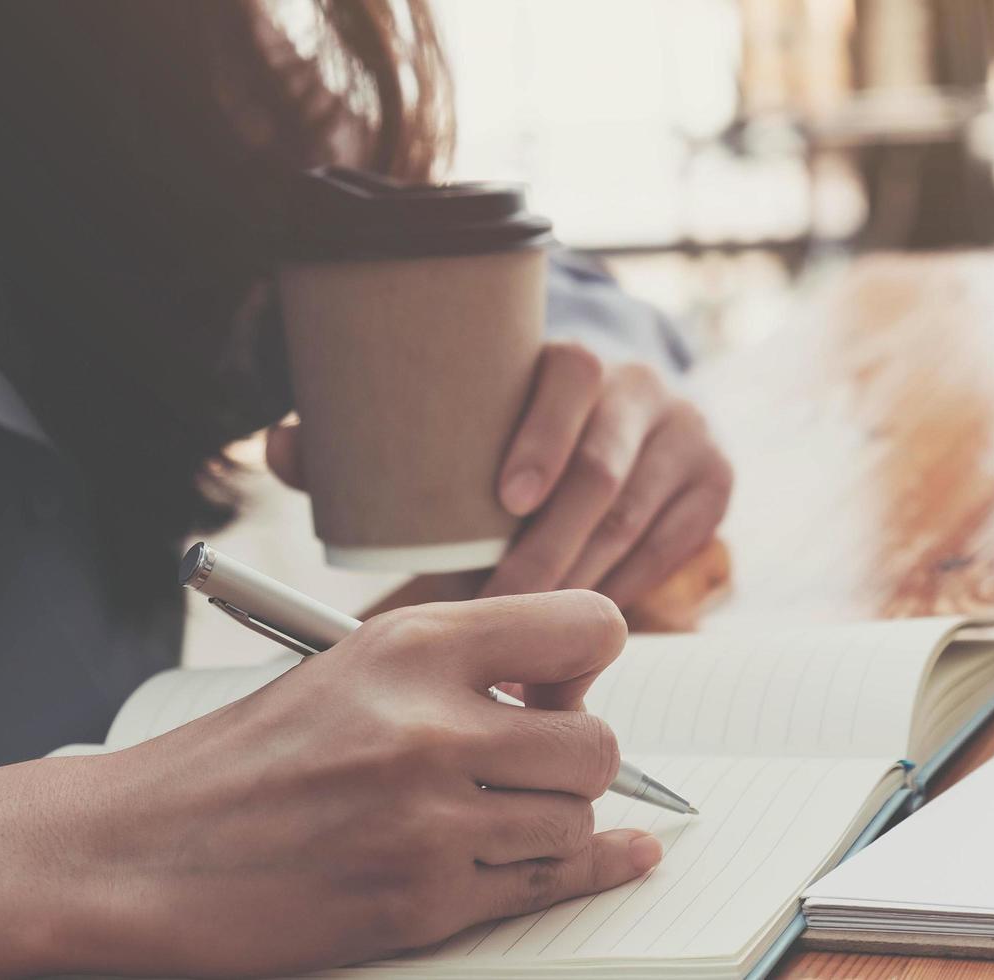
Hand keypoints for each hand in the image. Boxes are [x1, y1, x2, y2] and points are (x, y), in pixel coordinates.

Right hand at [0, 591, 660, 977]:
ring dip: (554, 819)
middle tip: (531, 759)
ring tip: (493, 811)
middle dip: (578, 756)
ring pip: (576, 819)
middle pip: (597, 743)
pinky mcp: (424, 905)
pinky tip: (624, 854)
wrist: (140, 853)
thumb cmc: (250, 756)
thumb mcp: (351, 665)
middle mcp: (431, 729)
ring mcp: (430, 824)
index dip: (587, 660)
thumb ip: (464, 664)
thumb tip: (579, 690)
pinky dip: (585, 870)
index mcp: (413, 647)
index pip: (588, 629)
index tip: (557, 685)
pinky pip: (550, 883)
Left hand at [268, 342, 732, 605]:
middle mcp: (643, 389)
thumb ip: (364, 437)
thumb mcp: (450, 423)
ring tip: (524, 628)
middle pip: (604, 472)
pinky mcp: (714, 486)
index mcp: (576, 357)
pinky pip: (670, 550)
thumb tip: (279, 445)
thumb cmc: (510, 432)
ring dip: (578, 581)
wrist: (614, 415)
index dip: (541, 435)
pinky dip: (623, 589)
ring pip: (637, 521)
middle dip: (546, 550)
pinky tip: (582, 621)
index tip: (505, 498)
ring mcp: (688, 437)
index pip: (570, 376)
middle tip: (495, 605)